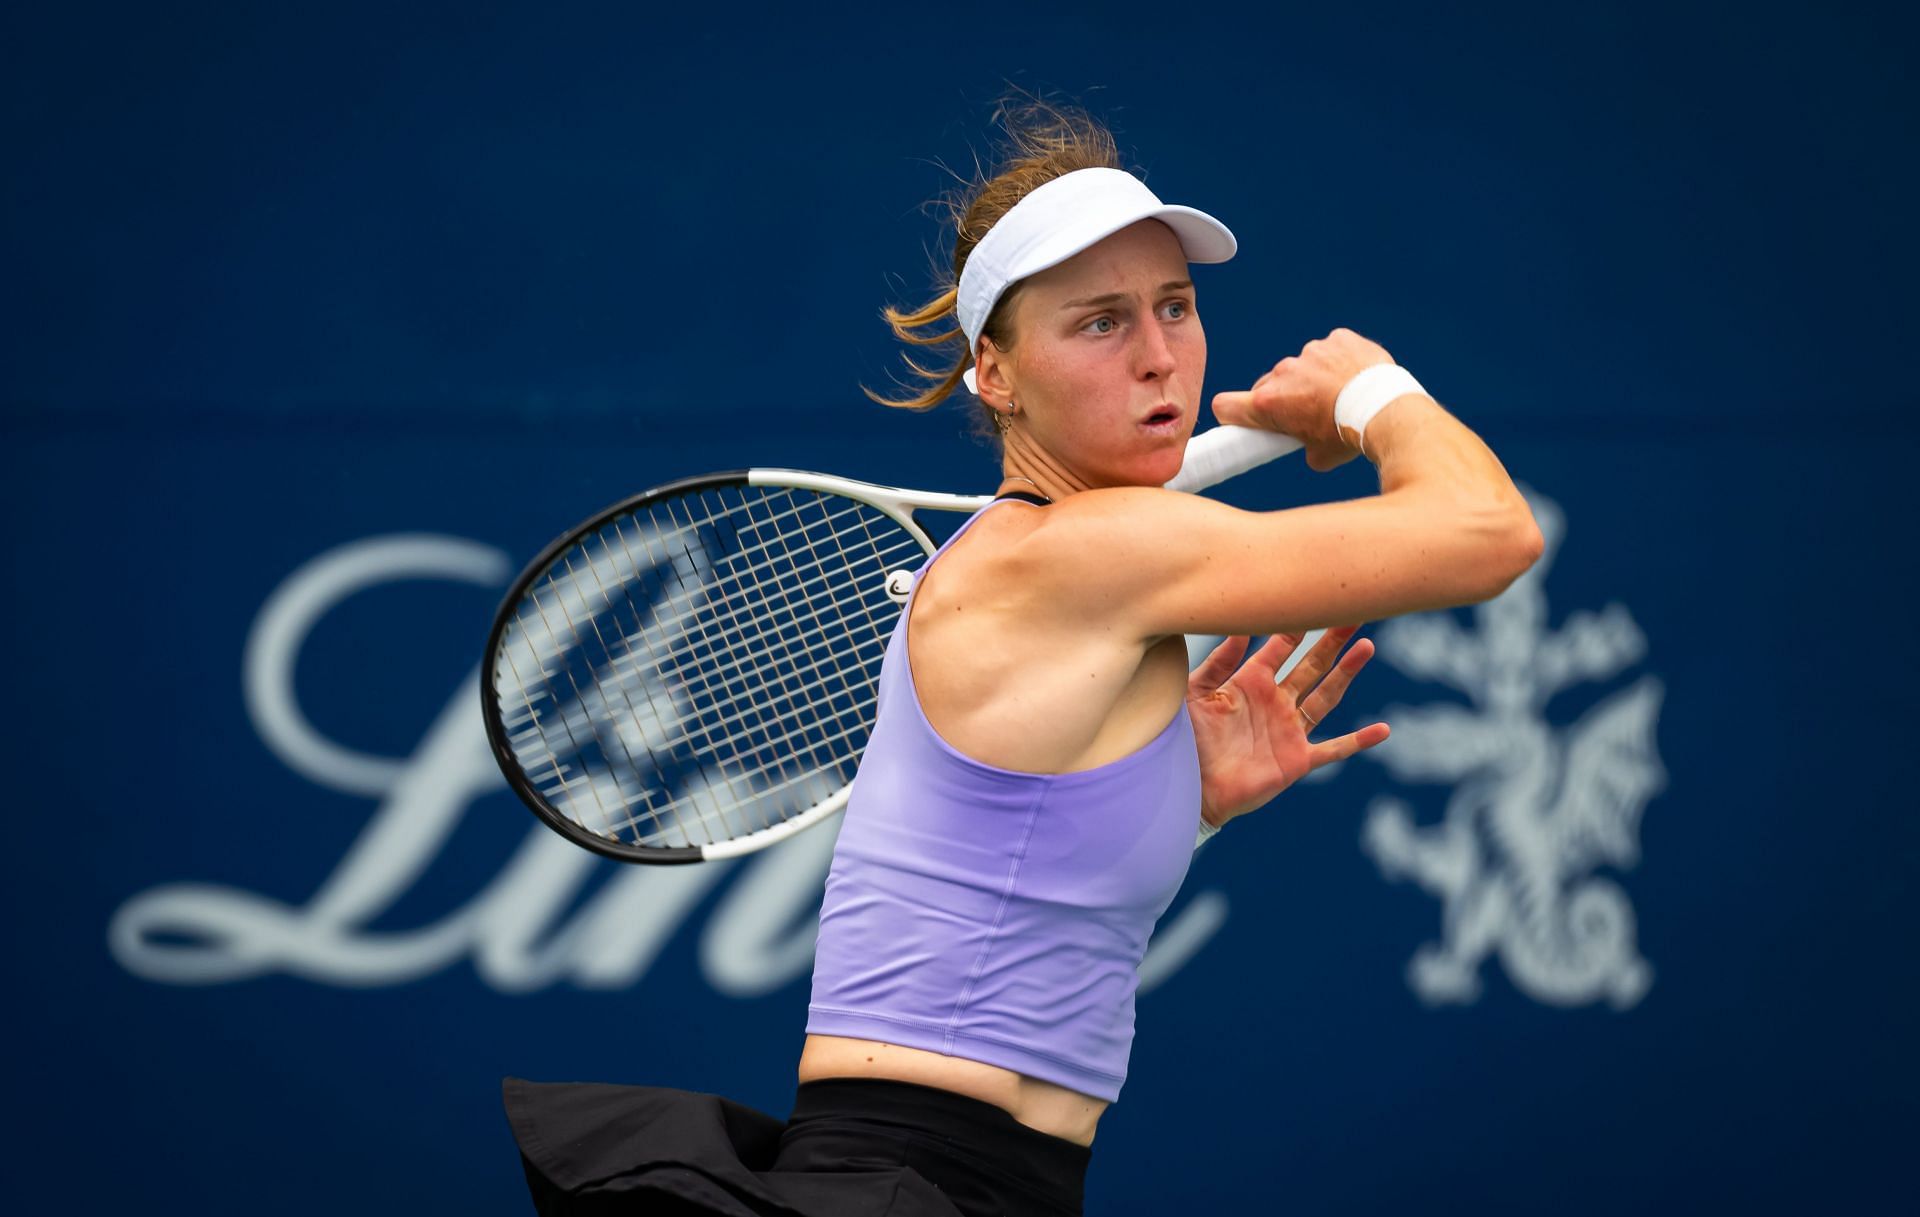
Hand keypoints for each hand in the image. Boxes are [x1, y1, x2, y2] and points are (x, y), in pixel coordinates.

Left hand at [1186, 626, 1390, 826]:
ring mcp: (1289, 730)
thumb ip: (1217, 661)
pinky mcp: (1296, 760)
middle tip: (1354, 613)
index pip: (1280, 647)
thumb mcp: (1195, 693)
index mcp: (1250, 682)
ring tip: (1366, 647)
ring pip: (1326, 696)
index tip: (1315, 597)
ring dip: (1346, 673)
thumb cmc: (1184, 740)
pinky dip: (1358, 741)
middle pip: (1311, 665)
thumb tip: (1235, 624)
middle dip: (1332, 640)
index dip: (1296, 625)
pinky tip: (1383, 730)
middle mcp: (1275, 702)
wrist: (1186, 788)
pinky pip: (1333, 749)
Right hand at [1210, 327, 1396, 471]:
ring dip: (1314, 378)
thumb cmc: (1349, 436)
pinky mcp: (1337, 338)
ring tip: (1342, 395)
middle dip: (1283, 398)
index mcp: (1269, 404)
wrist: (1386, 410)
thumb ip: (1300, 445)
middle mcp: (1283, 373)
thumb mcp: (1319, 456)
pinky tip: (1356, 376)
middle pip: (1268, 386)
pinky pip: (1331, 349)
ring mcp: (1310, 352)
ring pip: (1302, 366)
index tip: (1244, 421)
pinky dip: (1339, 361)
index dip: (1233, 415)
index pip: (1226, 405)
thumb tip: (1306, 445)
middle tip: (1309, 414)